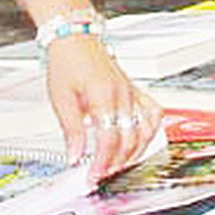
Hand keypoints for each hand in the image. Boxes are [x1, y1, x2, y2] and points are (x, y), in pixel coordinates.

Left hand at [44, 35, 162, 182]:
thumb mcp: (61, 98)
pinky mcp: (136, 91)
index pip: (109, 138)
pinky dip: (151, 132)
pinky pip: (154, 114)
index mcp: (103, 94)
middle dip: (116, 162)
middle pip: (130, 139)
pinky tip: (139, 143)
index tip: (93, 175)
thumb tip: (75, 157)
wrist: (76, 39)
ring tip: (117, 164)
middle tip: (101, 173)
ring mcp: (132, 92)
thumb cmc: (67, 62)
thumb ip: (71, 130)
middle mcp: (123, 94)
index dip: (102, 162)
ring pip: (146, 130)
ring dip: (134, 153)